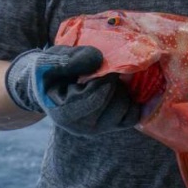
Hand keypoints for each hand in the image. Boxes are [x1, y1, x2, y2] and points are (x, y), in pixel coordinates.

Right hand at [5, 45, 139, 135]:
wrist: (49, 86)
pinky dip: (137, 101)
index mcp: (65, 113)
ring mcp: (99, 128)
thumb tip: (97, 59)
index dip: (106, 77)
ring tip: (112, 77)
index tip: (103, 62)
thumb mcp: (49, 61)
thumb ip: (68, 60)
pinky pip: (133, 116)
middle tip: (110, 68)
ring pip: (127, 109)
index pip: (97, 98)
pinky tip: (130, 86)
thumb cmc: (49, 73)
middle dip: (117, 82)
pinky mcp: (111, 125)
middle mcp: (84, 127)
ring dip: (125, 89)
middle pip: (116, 104)